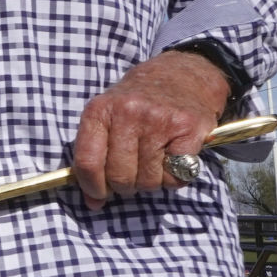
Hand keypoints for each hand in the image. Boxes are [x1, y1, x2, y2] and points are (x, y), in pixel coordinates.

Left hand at [72, 50, 226, 209]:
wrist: (182, 74)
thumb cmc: (138, 102)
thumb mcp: (108, 117)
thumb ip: (95, 156)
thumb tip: (92, 202)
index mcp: (100, 110)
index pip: (88, 162)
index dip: (91, 186)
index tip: (97, 194)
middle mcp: (128, 112)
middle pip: (119, 176)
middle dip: (125, 185)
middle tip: (132, 174)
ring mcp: (159, 120)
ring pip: (148, 180)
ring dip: (150, 181)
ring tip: (153, 161)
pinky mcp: (188, 129)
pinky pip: (176, 176)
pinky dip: (174, 177)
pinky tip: (173, 156)